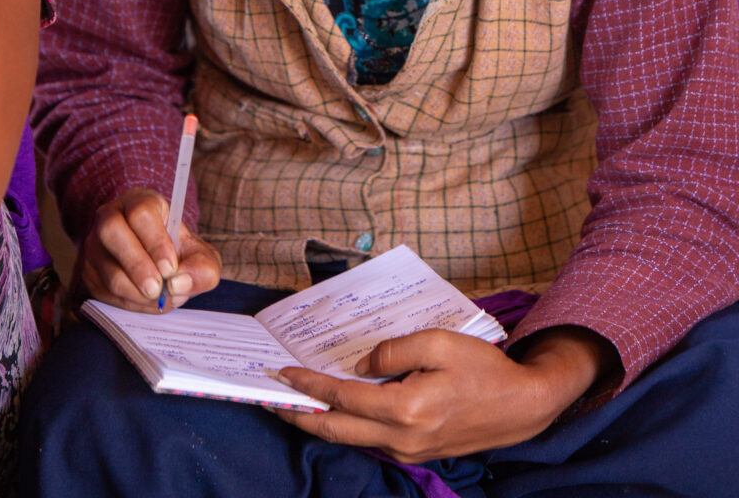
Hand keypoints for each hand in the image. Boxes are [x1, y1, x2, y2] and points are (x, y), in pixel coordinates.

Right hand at [81, 186, 220, 312]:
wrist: (158, 264)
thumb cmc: (178, 253)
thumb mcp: (200, 256)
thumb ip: (201, 268)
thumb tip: (178, 284)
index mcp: (141, 201)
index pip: (141, 213)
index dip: (155, 242)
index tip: (170, 268)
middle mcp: (111, 216)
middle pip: (112, 230)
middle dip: (137, 265)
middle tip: (157, 289)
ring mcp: (95, 244)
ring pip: (105, 267)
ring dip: (134, 291)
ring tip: (159, 298)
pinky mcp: (88, 271)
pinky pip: (103, 291)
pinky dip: (127, 303)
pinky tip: (147, 302)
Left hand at [276, 326, 614, 462]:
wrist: (521, 406)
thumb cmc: (483, 369)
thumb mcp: (439, 342)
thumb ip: (394, 350)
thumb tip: (360, 364)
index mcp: (405, 409)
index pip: (343, 399)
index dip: (310, 386)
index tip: (284, 373)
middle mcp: (401, 437)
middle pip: (335, 430)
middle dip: (299, 415)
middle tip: (271, 399)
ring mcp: (408, 450)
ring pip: (349, 439)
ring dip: (319, 422)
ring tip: (294, 403)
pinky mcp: (415, 452)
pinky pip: (369, 439)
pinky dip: (344, 425)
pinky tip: (335, 409)